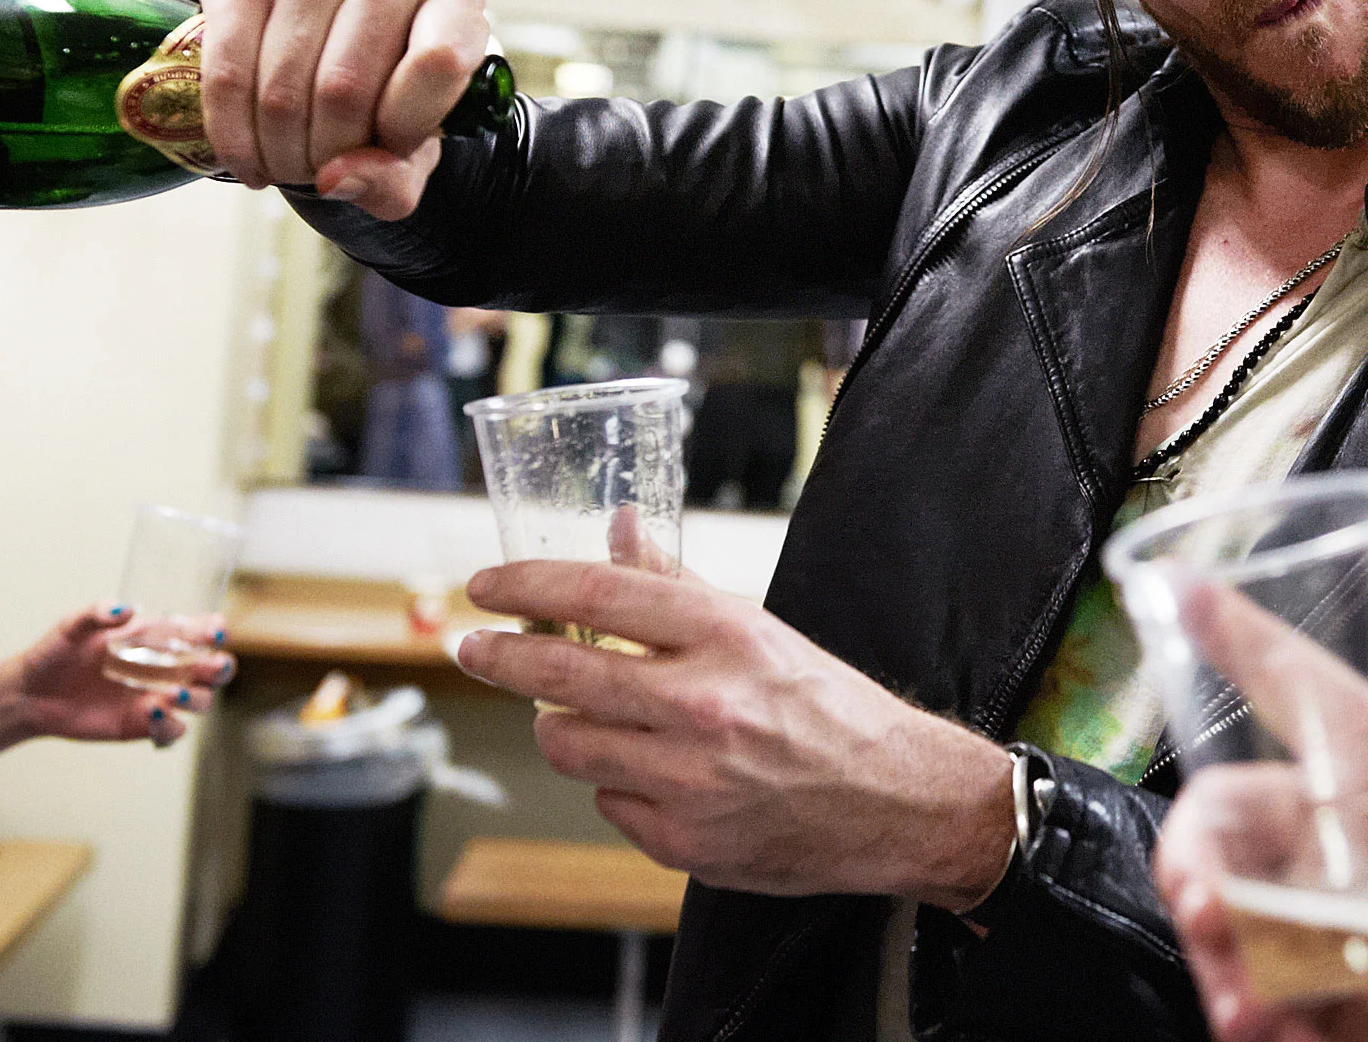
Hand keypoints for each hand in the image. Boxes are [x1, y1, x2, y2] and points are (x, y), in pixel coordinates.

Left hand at [0, 604, 235, 748]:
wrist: (30, 695)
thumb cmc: (55, 653)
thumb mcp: (71, 626)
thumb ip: (96, 613)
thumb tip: (125, 609)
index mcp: (156, 636)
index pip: (200, 630)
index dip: (214, 630)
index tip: (213, 631)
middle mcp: (165, 667)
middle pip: (213, 668)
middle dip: (220, 667)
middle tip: (212, 666)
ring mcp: (158, 697)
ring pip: (201, 701)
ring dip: (198, 698)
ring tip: (175, 694)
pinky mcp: (143, 725)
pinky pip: (173, 731)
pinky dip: (171, 726)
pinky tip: (153, 715)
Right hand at [195, 0, 490, 217]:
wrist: (337, 52)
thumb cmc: (389, 99)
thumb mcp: (412, 152)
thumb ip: (392, 180)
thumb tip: (331, 178)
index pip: (438, 62)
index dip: (405, 129)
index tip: (389, 148)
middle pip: (344, 87)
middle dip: (325, 155)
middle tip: (322, 169)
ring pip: (282, 89)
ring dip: (279, 153)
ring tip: (289, 164)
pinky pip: (226, 73)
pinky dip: (232, 135)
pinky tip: (249, 156)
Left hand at [458, 558, 1012, 907]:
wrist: (894, 800)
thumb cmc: (824, 707)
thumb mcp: (757, 628)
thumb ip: (678, 584)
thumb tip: (622, 527)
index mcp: (726, 635)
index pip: (596, 593)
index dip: (526, 586)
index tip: (487, 588)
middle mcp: (703, 704)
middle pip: (562, 672)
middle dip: (501, 656)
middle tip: (474, 647)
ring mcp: (689, 779)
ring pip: (569, 744)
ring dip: (563, 726)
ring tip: (587, 717)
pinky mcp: (683, 840)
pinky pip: (608, 802)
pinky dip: (617, 784)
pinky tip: (656, 773)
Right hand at [1153, 586, 1367, 1041]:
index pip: (1300, 696)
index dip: (1239, 637)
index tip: (1178, 588)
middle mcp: (1332, 849)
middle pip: (1220, 821)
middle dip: (1194, 864)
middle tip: (1209, 916)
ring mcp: (1308, 924)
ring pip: (1214, 909)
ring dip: (1217, 958)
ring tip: (1253, 1016)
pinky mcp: (1296, 994)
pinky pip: (1234, 988)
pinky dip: (1246, 1016)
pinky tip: (1287, 1038)